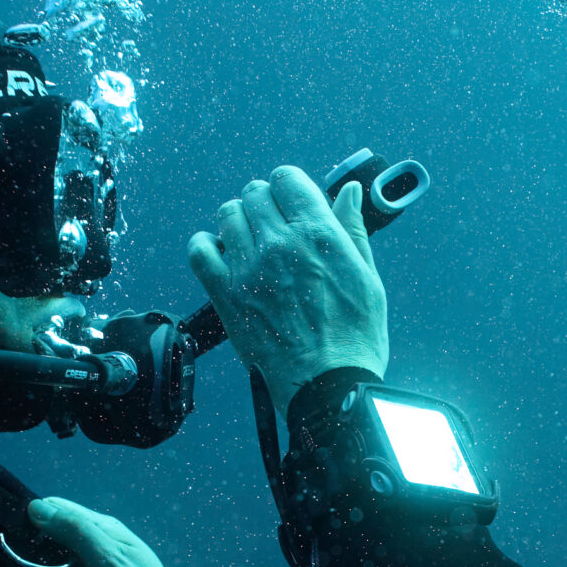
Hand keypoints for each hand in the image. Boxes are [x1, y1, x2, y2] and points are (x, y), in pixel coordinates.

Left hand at [186, 166, 388, 405]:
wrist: (328, 387)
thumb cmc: (356, 338)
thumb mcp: (368, 277)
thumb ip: (353, 229)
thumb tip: (349, 191)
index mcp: (319, 235)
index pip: (287, 178)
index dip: (289, 186)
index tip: (292, 202)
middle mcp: (280, 245)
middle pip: (255, 193)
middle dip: (264, 203)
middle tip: (273, 225)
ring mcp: (248, 269)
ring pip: (227, 215)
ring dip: (238, 221)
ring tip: (249, 241)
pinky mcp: (226, 296)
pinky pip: (198, 251)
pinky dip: (204, 245)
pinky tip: (219, 252)